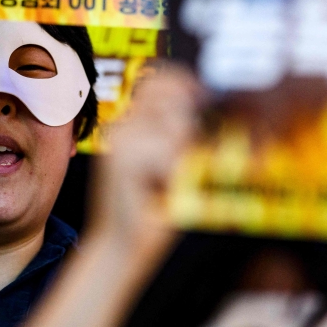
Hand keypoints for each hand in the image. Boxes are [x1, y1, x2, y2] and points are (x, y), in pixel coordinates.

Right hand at [89, 66, 200, 260]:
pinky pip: (166, 151)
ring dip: (179, 155)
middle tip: (174, 161)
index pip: (161, 79)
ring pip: (172, 126)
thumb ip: (183, 133)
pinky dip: (170, 173)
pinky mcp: (120, 159)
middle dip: (186, 126)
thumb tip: (207, 104)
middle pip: (170, 97)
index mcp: (132, 123)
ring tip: (163, 179)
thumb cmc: (152, 210)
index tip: (204, 101)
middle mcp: (121, 126)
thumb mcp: (174, 163)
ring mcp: (119, 141)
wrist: (122, 246)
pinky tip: (154, 189)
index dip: (186, 83)